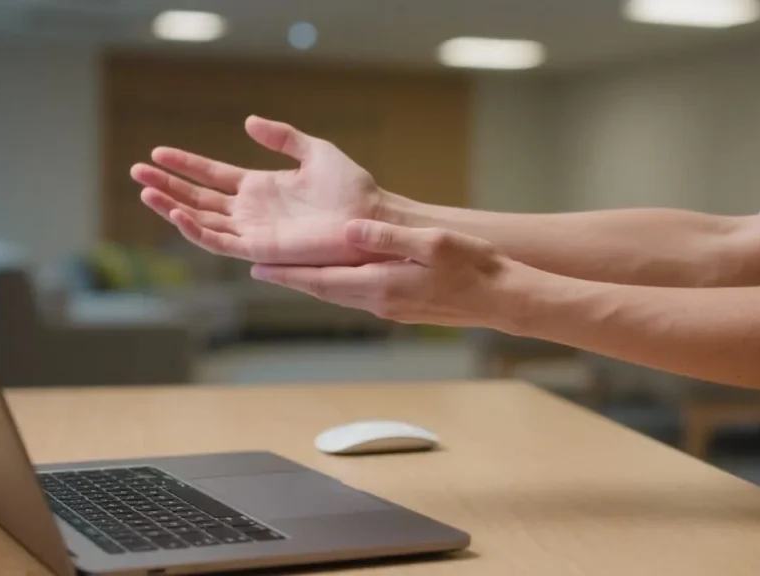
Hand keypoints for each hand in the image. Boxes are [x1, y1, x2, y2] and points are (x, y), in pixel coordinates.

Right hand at [130, 116, 386, 265]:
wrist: (368, 216)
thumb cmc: (351, 188)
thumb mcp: (315, 151)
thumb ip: (282, 137)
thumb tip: (249, 121)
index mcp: (260, 187)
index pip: (212, 175)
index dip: (185, 164)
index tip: (158, 152)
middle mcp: (251, 211)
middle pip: (198, 199)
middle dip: (167, 185)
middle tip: (137, 170)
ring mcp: (253, 231)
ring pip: (201, 221)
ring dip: (172, 207)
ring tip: (145, 190)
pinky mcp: (261, 249)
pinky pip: (221, 242)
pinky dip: (196, 231)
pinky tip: (177, 214)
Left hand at [250, 220, 537, 328]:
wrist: (502, 298)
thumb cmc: (473, 266)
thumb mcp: (433, 242)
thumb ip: (388, 238)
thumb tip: (348, 231)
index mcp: (382, 285)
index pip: (323, 280)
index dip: (288, 274)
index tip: (257, 267)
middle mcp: (380, 302)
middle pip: (325, 291)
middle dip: (292, 280)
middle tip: (260, 269)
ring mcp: (392, 309)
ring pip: (341, 296)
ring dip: (314, 285)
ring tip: (289, 273)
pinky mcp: (403, 310)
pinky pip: (360, 297)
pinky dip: (338, 287)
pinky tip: (335, 278)